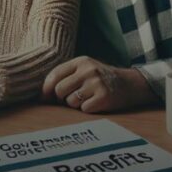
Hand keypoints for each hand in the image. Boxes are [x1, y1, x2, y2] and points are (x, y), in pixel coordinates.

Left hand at [41, 56, 155, 112]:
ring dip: (75, 105)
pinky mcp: (104, 97)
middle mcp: (88, 70)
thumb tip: (41, 96)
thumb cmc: (100, 79)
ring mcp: (97, 83)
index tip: (44, 98)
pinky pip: (83, 109)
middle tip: (70, 99)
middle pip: (59, 90)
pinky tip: (95, 103)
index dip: (46, 89)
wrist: (130, 84)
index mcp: (81, 61)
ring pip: (70, 101)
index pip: (54, 75)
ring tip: (86, 99)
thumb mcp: (84, 70)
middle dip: (61, 98)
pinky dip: (87, 109)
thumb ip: (65, 77)